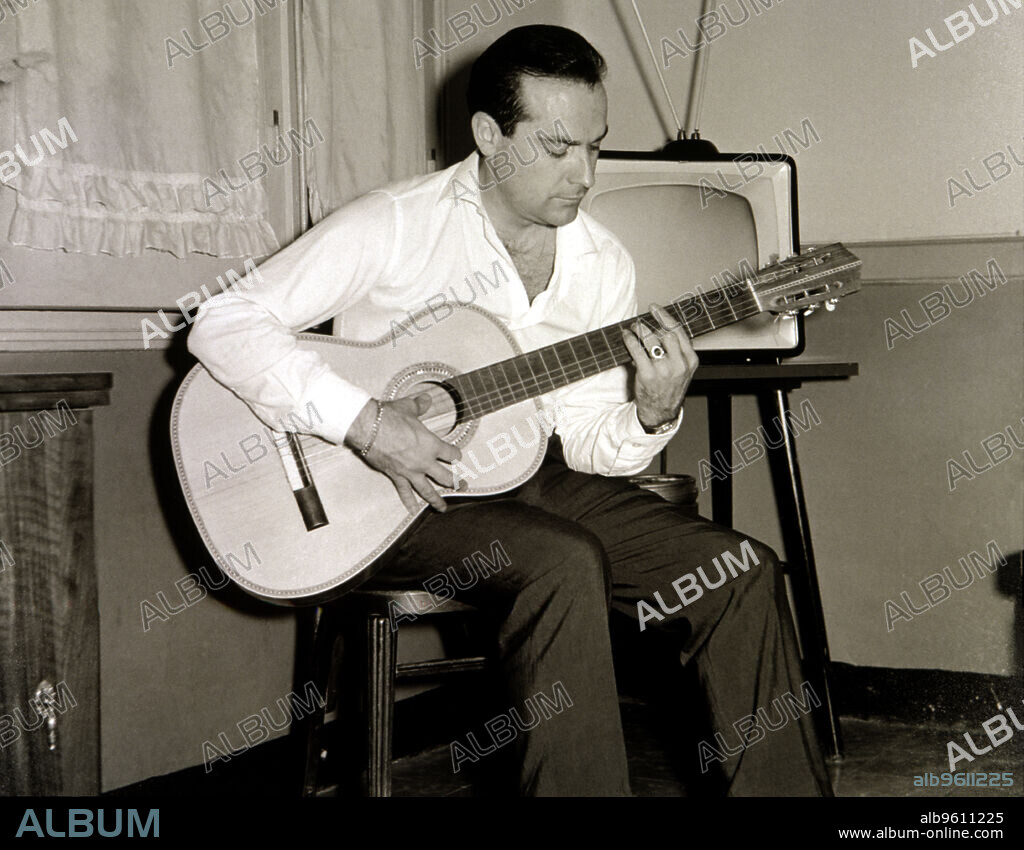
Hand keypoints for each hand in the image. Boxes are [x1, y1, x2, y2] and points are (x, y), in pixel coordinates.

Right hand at [345, 394, 462, 513]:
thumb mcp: (408, 408)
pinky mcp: (395, 476)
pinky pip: (404, 492)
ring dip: (436, 500)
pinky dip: (408, 501)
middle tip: (463, 486)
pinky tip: (413, 510)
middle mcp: (424, 461)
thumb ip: (419, 405)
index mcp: (431, 444)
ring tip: (443, 508)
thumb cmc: (389, 417)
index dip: (455, 454)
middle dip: (455, 482)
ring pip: (427, 490)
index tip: (456, 455)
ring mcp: (410, 471)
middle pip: (445, 476)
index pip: (451, 453)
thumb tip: (426, 399)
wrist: (368, 427)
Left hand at [621, 303, 698, 429]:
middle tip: (641, 320)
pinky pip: (637, 351)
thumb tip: (660, 326)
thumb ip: (677, 350)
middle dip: (652, 323)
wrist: (661, 411)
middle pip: (667, 333)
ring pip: (651, 340)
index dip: (666, 317)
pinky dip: (630, 340)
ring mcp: (664, 370)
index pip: (680, 332)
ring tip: (634, 328)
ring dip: (640, 330)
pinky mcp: (648, 375)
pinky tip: (626, 337)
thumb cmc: (669, 387)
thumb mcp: (682, 369)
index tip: (656, 309)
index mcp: (690, 360)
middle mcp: (679, 364)